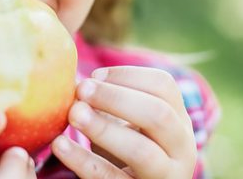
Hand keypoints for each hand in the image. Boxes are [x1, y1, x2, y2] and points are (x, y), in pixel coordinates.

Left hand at [51, 67, 195, 178]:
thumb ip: (113, 100)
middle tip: (81, 90)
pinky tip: (61, 145)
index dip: (127, 75)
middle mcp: (181, 148)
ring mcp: (166, 176)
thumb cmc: (126, 148)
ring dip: (104, 129)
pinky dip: (84, 161)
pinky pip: (112, 178)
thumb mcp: (131, 122)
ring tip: (73, 114)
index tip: (94, 74)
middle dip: (116, 98)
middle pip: (158, 114)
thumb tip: (77, 81)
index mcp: (179, 119)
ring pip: (142, 152)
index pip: (164, 86)